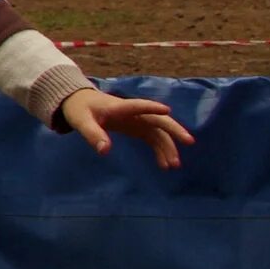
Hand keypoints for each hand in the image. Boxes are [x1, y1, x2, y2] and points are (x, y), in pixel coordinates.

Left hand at [59, 88, 193, 169]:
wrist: (80, 103)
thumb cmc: (80, 110)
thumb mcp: (81, 122)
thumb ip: (93, 135)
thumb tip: (104, 151)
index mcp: (120, 107)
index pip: (138, 105)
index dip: (151, 107)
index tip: (167, 110)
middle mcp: (134, 113)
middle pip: (158, 119)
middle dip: (174, 130)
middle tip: (189, 141)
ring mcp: (138, 120)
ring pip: (159, 132)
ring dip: (168, 146)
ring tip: (174, 165)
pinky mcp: (138, 127)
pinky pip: (154, 139)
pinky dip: (160, 150)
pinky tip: (164, 165)